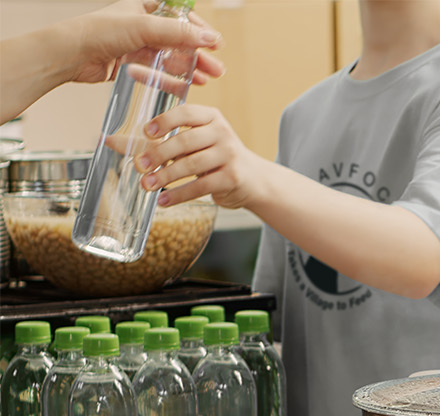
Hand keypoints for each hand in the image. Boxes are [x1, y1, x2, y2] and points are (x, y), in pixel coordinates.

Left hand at [69, 0, 223, 86]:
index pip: (180, 14)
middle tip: (217, 67)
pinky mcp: (130, 63)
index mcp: (145, 8)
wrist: (70, 54)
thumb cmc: (100, 32)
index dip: (199, 28)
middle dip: (199, 53)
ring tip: (207, 79)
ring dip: (190, 67)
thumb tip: (210, 38)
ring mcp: (136, 44)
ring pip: (170, 55)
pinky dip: (173, 77)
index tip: (215, 43)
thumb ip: (179, 33)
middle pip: (179, 37)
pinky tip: (187, 84)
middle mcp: (142, 24)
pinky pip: (157, 69)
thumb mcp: (144, 27)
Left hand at [134, 104, 269, 208]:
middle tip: (139, 166)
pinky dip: (179, 195)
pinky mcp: (233, 177)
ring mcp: (230, 155)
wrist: (253, 180)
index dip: (164, 121)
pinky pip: (201, 186)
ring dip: (166, 177)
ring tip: (147, 185)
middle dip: (159, 154)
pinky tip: (163, 200)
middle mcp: (222, 132)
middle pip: (185, 141)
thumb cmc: (213, 158)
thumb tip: (108, 140)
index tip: (145, 132)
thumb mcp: (189, 144)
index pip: (185, 113)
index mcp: (210, 117)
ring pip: (192, 165)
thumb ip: (152, 142)